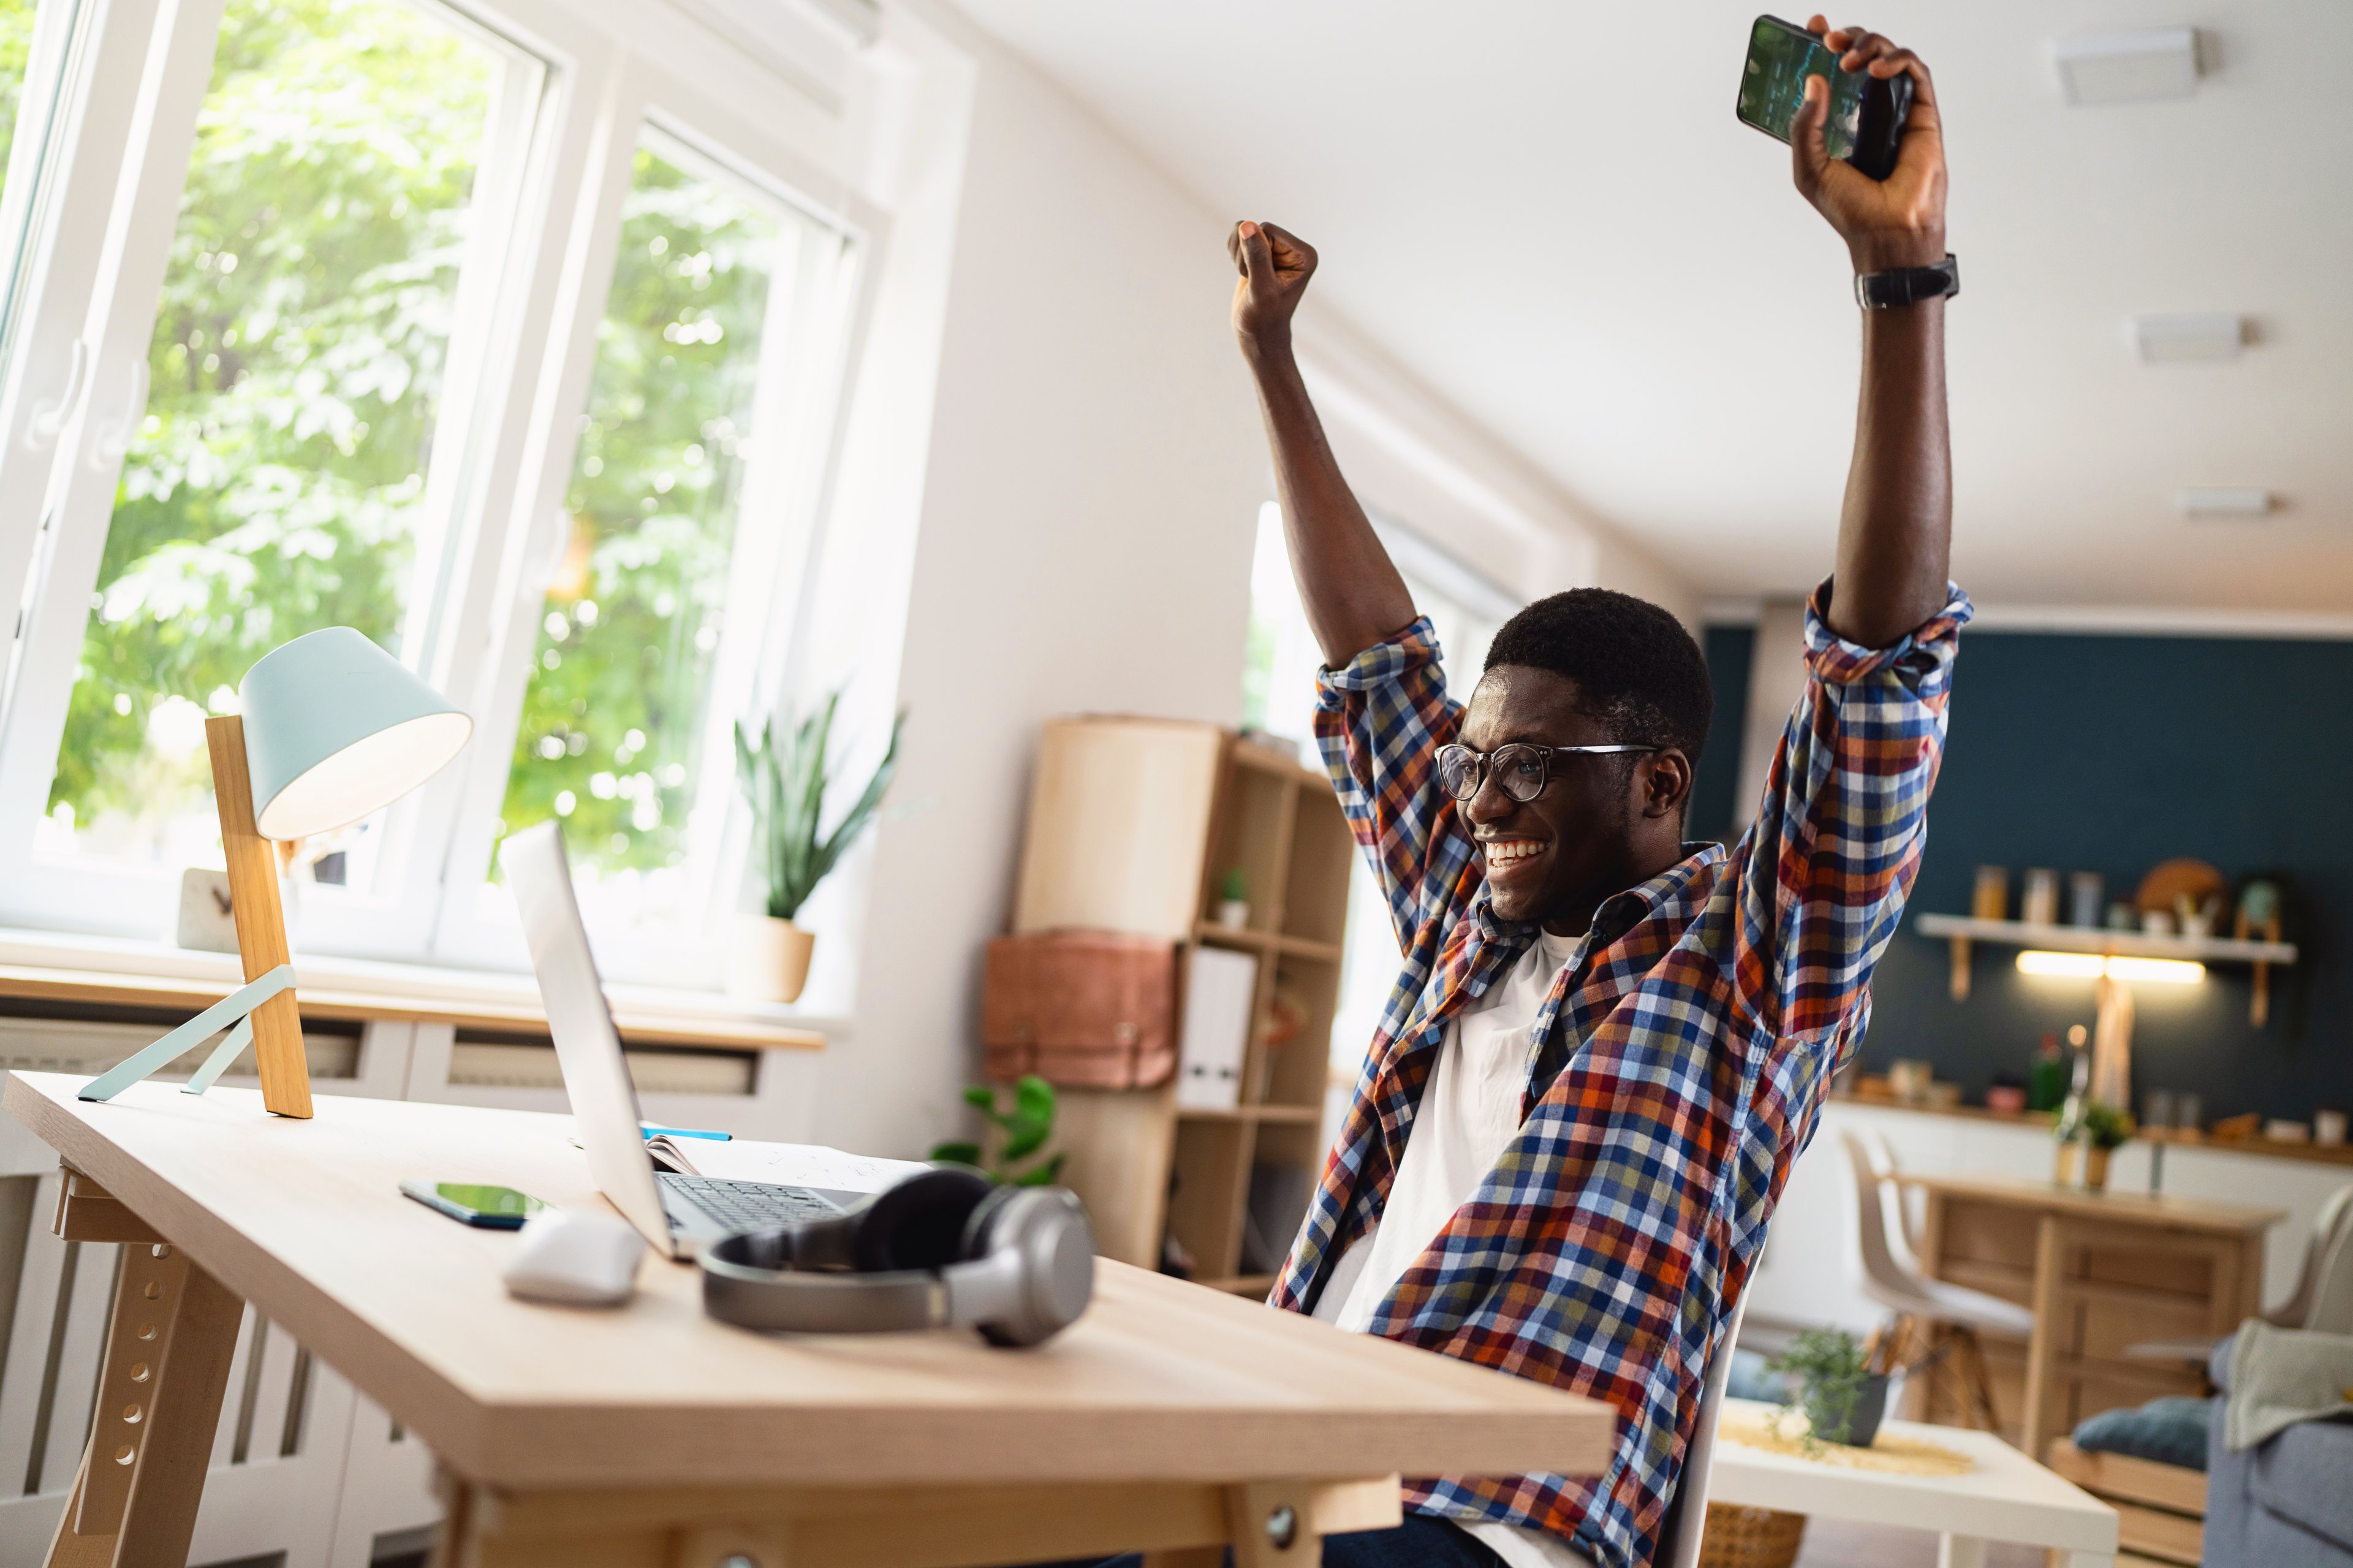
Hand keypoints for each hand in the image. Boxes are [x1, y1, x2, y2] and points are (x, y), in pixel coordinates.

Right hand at [1227, 220, 1316, 352]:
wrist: (1259, 335)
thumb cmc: (1263, 318)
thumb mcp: (1261, 288)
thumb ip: (1256, 257)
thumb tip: (1247, 225)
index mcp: (1304, 255)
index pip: (1267, 230)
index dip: (1255, 252)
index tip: (1259, 278)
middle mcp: (1294, 249)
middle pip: (1256, 228)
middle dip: (1246, 254)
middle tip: (1253, 280)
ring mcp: (1278, 249)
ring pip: (1245, 230)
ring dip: (1239, 256)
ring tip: (1250, 278)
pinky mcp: (1263, 252)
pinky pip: (1240, 237)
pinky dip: (1235, 255)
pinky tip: (1245, 274)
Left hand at [1790, 17, 1946, 273]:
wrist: (1885, 230)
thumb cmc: (1849, 208)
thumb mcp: (1809, 166)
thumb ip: (1805, 126)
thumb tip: (1814, 80)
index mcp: (1840, 120)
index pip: (1833, 71)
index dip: (1825, 43)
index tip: (1814, 26)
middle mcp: (1869, 111)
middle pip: (1863, 55)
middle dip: (1849, 37)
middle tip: (1831, 41)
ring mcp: (1897, 110)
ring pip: (1890, 56)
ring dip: (1871, 44)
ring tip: (1850, 59)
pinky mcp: (1922, 113)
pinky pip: (1916, 72)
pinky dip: (1897, 60)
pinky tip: (1876, 70)